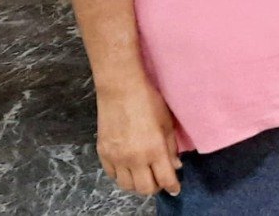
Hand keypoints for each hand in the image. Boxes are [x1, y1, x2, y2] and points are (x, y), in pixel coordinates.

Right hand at [95, 76, 182, 197]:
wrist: (120, 90)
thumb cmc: (149, 101)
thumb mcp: (167, 123)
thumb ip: (171, 147)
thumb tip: (175, 166)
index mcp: (154, 150)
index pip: (165, 179)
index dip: (172, 187)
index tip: (175, 188)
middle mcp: (135, 158)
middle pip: (145, 188)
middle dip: (155, 187)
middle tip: (160, 180)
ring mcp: (117, 158)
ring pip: (127, 186)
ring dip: (138, 184)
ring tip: (144, 175)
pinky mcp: (103, 154)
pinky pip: (112, 175)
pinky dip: (122, 176)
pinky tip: (129, 168)